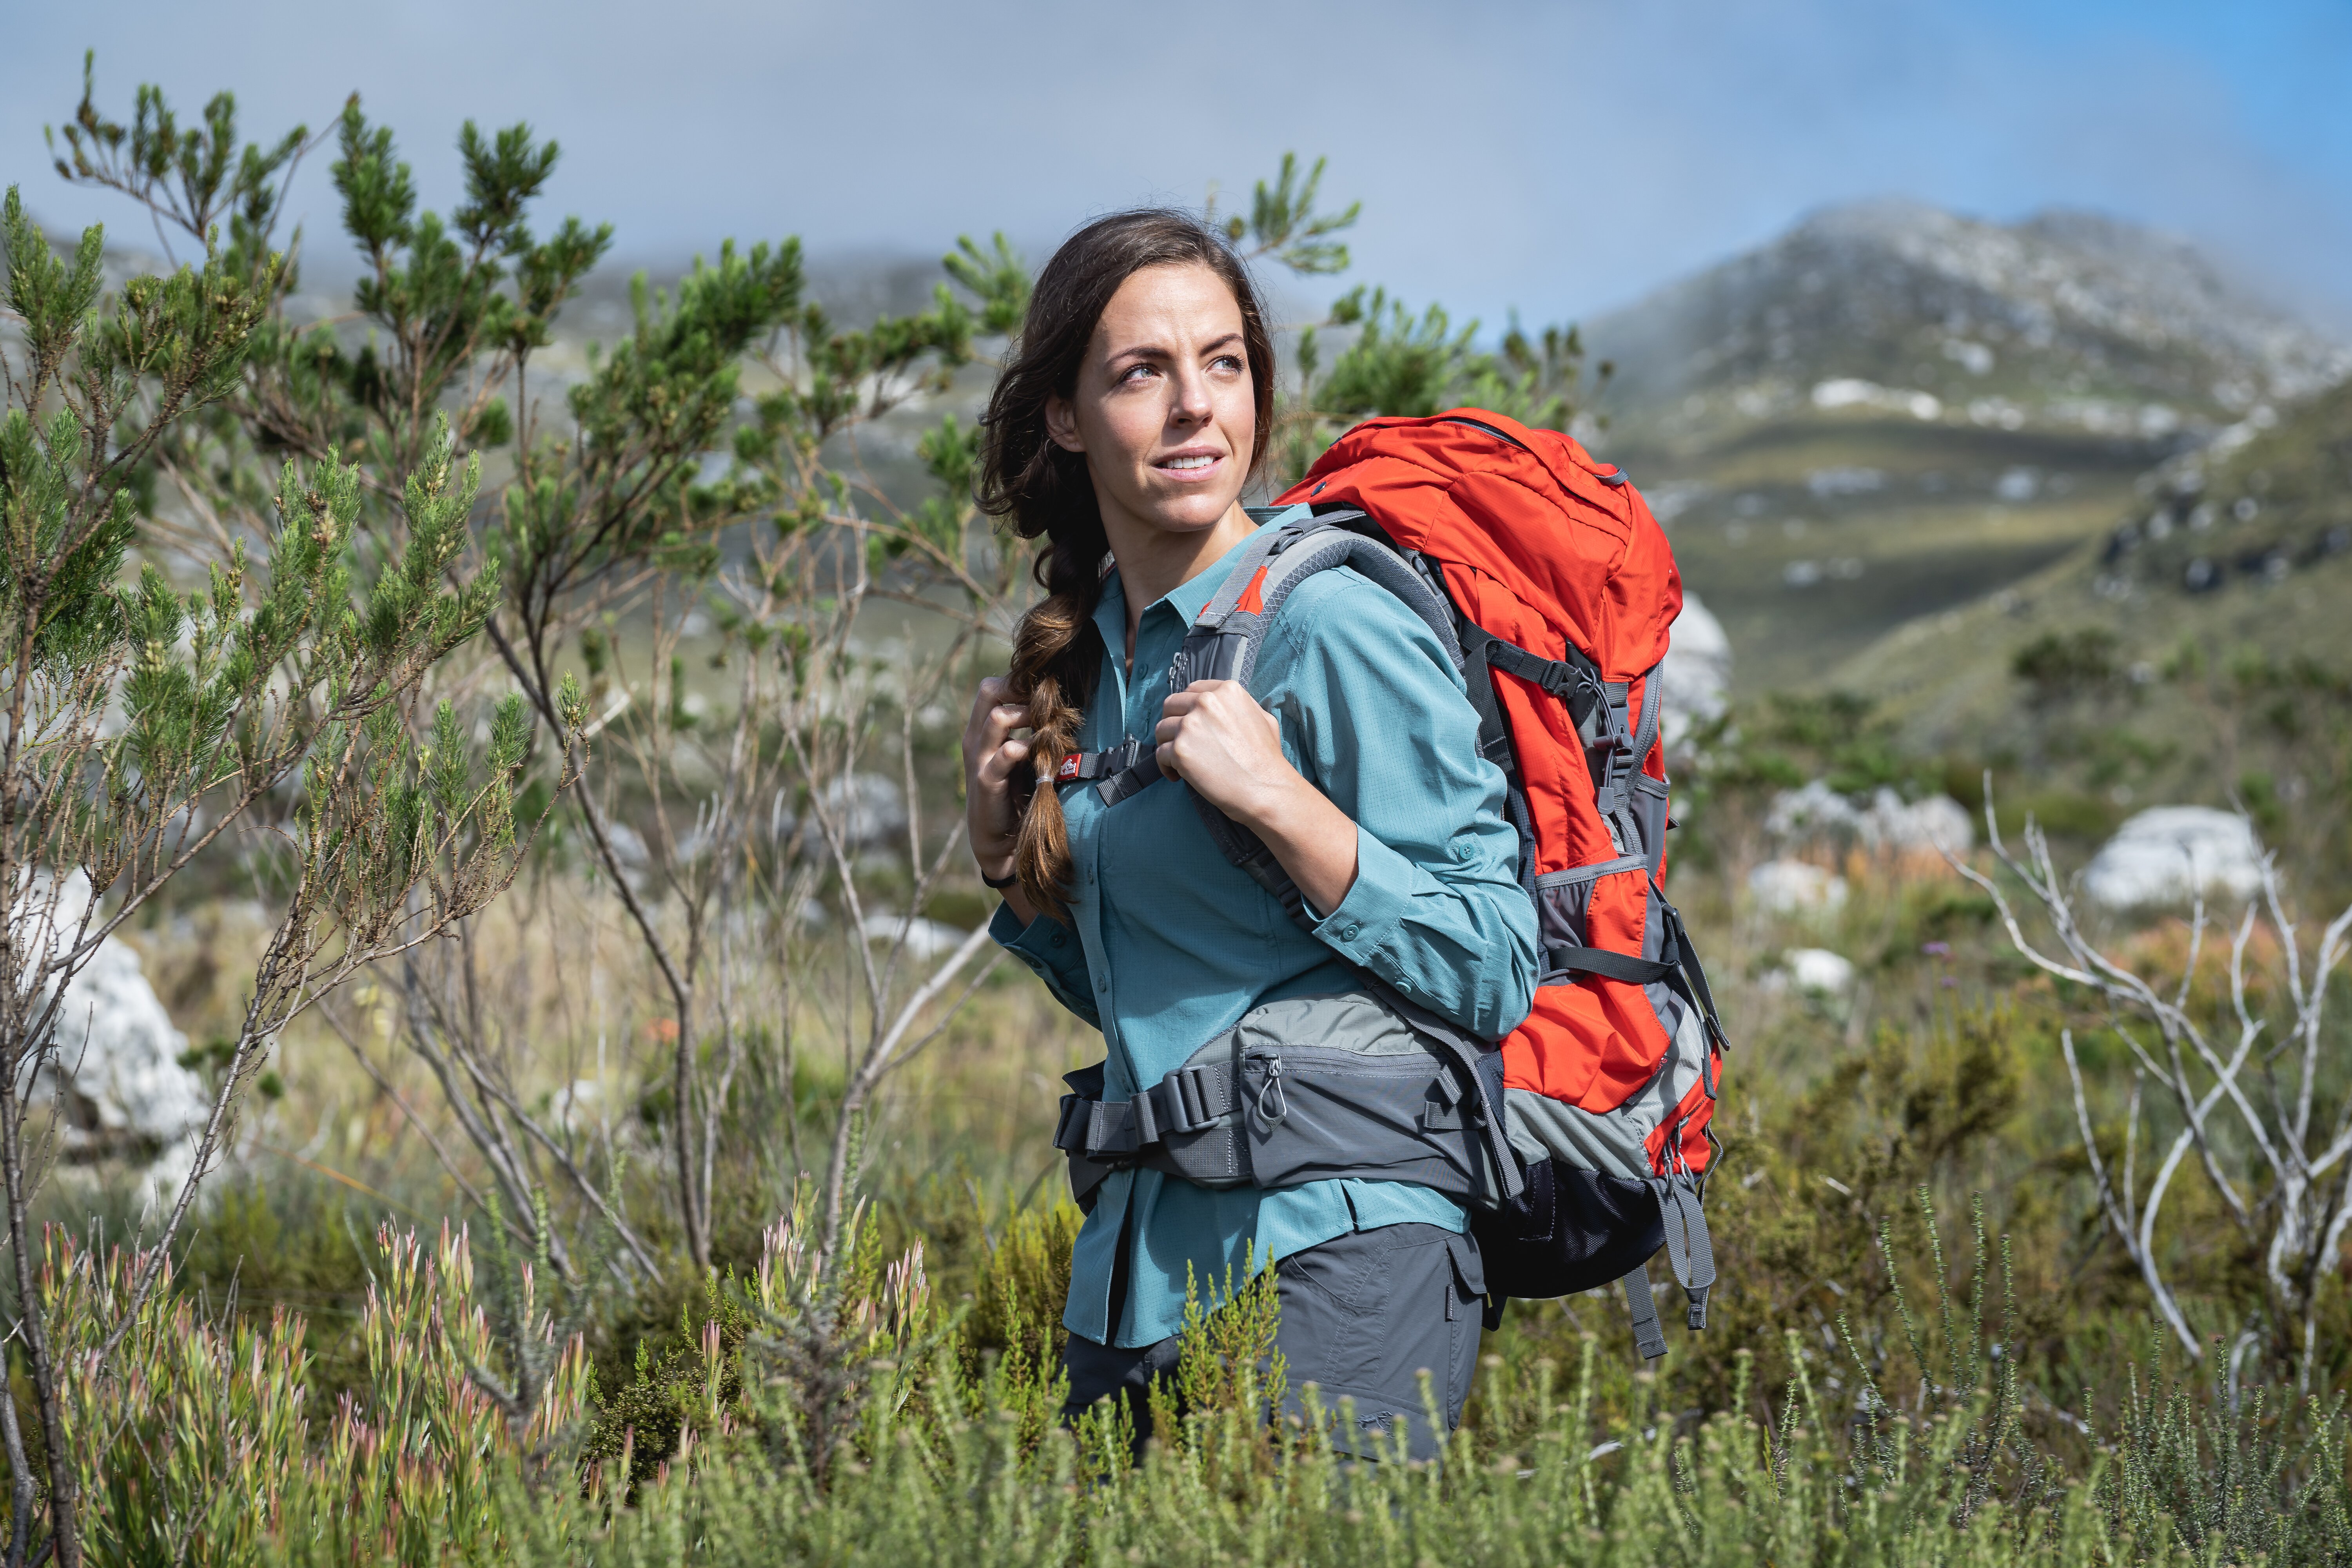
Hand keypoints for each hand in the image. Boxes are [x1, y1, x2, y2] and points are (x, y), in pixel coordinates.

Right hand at [961, 676, 1030, 889]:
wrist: (999, 839)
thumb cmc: (1014, 792)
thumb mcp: (1016, 755)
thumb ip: (1025, 731)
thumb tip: (1054, 704)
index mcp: (980, 730)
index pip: (991, 687)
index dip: (1017, 682)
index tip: (1043, 690)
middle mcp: (975, 739)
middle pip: (989, 690)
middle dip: (1019, 688)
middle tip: (1044, 699)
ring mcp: (980, 759)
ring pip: (997, 717)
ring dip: (1026, 715)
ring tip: (1045, 724)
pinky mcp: (988, 781)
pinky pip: (1007, 753)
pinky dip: (1028, 747)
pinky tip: (1042, 751)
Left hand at [1152, 680, 1293, 824]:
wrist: (1265, 789)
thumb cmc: (1267, 759)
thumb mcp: (1263, 718)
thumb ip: (1238, 707)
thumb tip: (1221, 706)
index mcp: (1227, 691)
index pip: (1192, 689)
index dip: (1187, 706)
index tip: (1187, 720)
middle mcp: (1206, 702)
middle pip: (1171, 705)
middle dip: (1172, 722)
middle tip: (1179, 741)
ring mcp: (1191, 725)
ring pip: (1162, 729)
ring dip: (1167, 745)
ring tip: (1178, 761)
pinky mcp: (1180, 750)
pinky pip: (1160, 754)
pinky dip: (1166, 766)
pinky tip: (1177, 775)